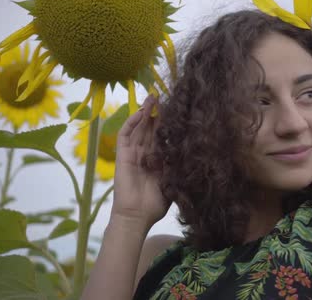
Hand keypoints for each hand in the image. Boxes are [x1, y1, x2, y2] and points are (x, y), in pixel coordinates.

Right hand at [111, 94, 168, 228]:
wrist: (137, 216)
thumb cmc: (155, 204)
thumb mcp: (173, 180)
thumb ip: (178, 164)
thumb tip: (190, 148)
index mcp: (156, 160)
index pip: (161, 136)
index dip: (166, 122)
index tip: (175, 108)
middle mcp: (144, 154)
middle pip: (149, 128)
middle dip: (155, 112)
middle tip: (162, 95)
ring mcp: (132, 154)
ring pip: (138, 128)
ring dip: (144, 112)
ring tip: (152, 97)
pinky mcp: (122, 156)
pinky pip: (125, 135)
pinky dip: (131, 122)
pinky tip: (141, 112)